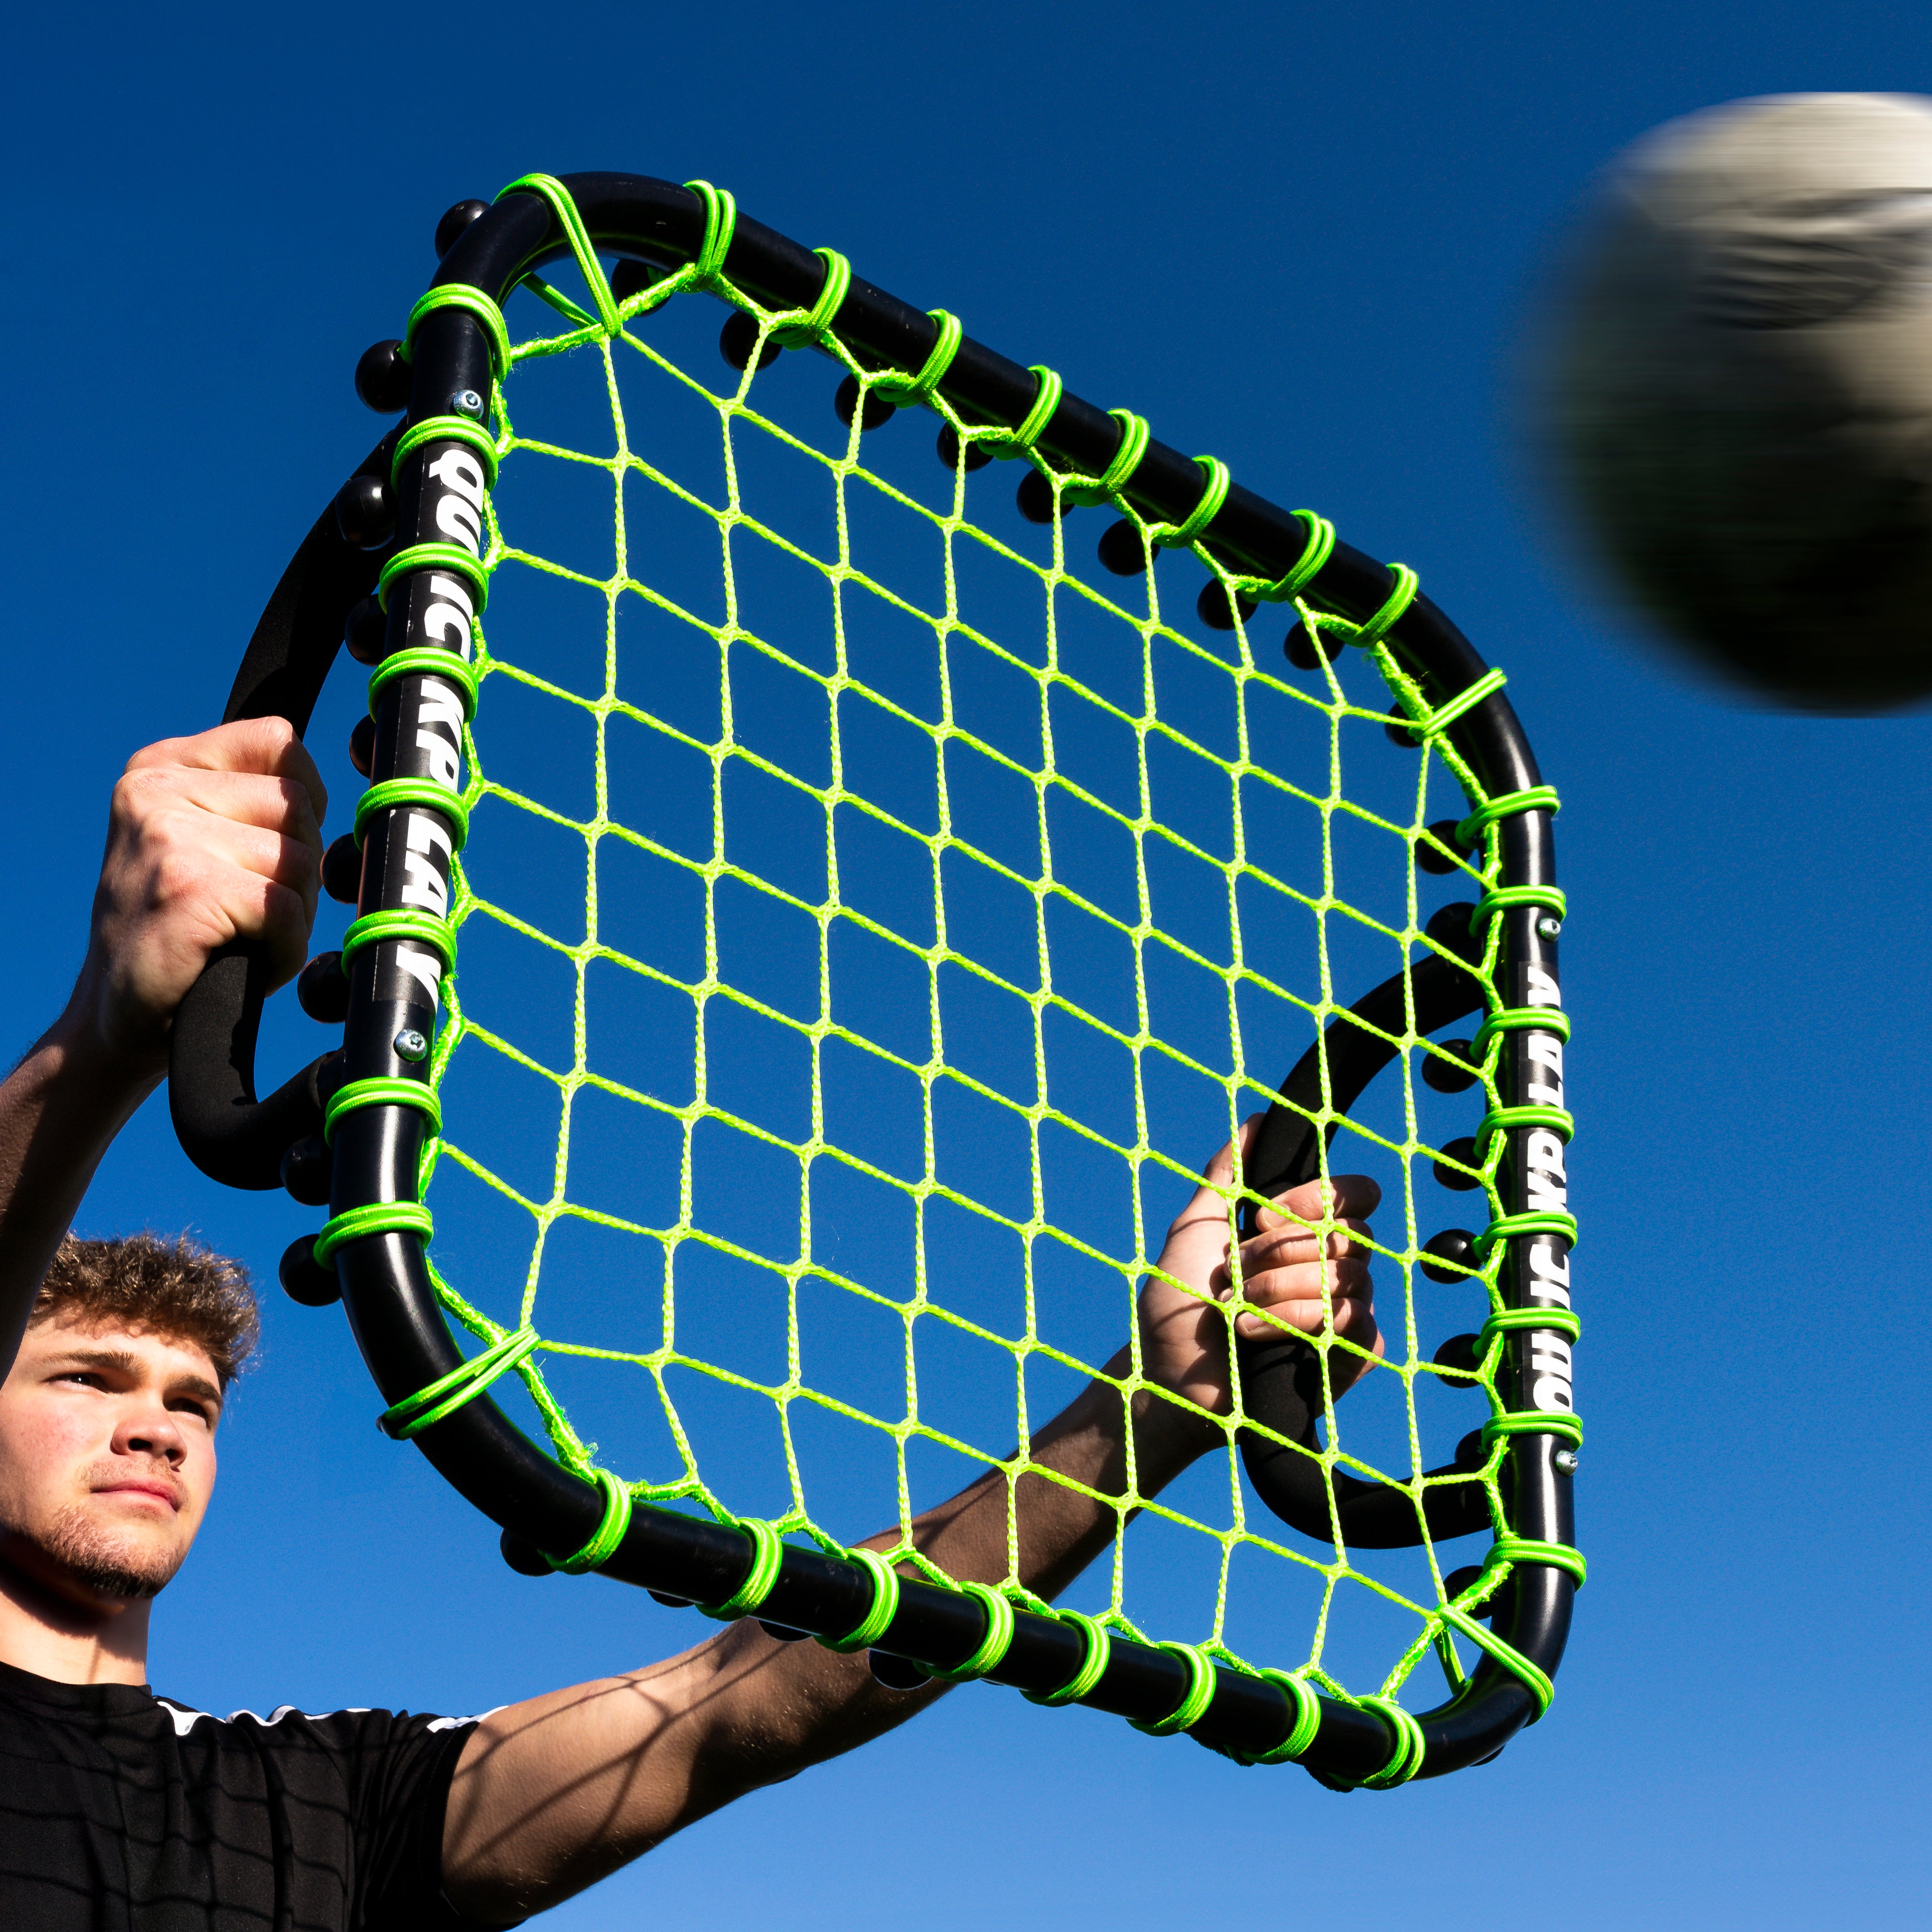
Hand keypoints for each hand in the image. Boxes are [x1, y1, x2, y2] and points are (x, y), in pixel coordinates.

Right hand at [62, 720, 327, 1077]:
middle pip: (298, 805)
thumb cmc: (184, 933)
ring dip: (291, 914)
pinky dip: (283, 949)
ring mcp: (167, 835)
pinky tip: (243, 960)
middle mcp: (156, 790)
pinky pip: (286, 910)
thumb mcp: (208, 842)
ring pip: (301, 860)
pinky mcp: (188, 887)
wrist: (118, 1019)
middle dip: (298, 870)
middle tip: (247, 911)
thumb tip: (339, 782)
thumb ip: (255, 798)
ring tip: (239, 935)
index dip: (304, 800)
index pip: (277, 740)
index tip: (274, 848)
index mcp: (161, 766)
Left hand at [1138, 1117, 1382, 1429]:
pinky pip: (1358, 1325)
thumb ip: (1227, 1173)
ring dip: (1279, 1291)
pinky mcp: (1349, 1358)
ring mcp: (1343, 1314)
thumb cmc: (1175, 1301)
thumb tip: (1258, 1119)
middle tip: (1236, 1273)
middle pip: (1354, 1236)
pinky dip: (1297, 1324)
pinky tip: (1255, 1335)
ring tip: (1236, 1310)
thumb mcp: (1196, 1224)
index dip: (1318, 1199)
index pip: (1356, 1195)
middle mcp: (1332, 1268)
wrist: (1166, 1371)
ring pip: (1351, 1280)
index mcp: (1305, 1234)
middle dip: (1282, 1252)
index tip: (1263, 1217)